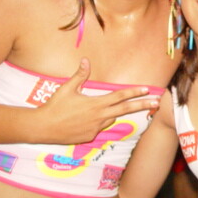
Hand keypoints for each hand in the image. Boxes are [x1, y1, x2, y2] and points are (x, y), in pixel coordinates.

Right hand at [35, 58, 159, 144]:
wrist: (41, 128)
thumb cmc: (54, 106)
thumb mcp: (66, 88)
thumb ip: (79, 75)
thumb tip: (86, 60)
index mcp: (96, 104)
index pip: (120, 97)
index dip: (134, 92)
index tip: (147, 90)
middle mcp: (99, 117)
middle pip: (125, 110)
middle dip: (142, 106)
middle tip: (157, 103)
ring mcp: (95, 129)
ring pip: (110, 119)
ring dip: (111, 113)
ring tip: (95, 109)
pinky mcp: (89, 138)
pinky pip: (98, 128)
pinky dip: (97, 122)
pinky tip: (82, 120)